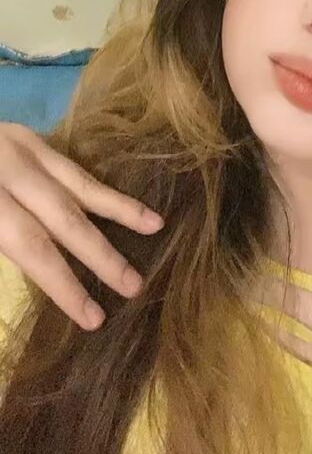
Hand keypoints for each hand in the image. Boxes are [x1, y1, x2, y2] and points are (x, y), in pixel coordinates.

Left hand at [0, 122, 163, 330]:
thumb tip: (37, 265)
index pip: (32, 247)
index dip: (64, 285)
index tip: (94, 318)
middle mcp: (8, 169)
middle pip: (63, 217)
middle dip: (100, 255)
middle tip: (135, 285)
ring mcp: (20, 146)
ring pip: (77, 182)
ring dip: (119, 209)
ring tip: (155, 227)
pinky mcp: (26, 136)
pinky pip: (69, 165)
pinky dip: (96, 187)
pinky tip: (120, 203)